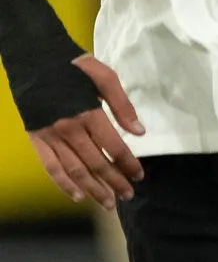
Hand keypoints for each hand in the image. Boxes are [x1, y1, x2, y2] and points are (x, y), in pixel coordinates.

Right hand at [29, 55, 144, 207]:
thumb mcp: (105, 78)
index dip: (128, 163)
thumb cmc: (74, 66)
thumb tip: (140, 132)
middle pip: (96, 163)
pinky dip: (63, 183)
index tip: (139, 175)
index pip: (114, 146)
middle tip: (128, 195)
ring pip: (74, 170)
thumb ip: (123, 106)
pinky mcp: (35, 138)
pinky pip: (50, 166)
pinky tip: (78, 196)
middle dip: (114, 182)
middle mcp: (68, 129)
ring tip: (108, 203)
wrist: (34, 58)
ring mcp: (50, 136)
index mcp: (88, 113)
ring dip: (93, 189)